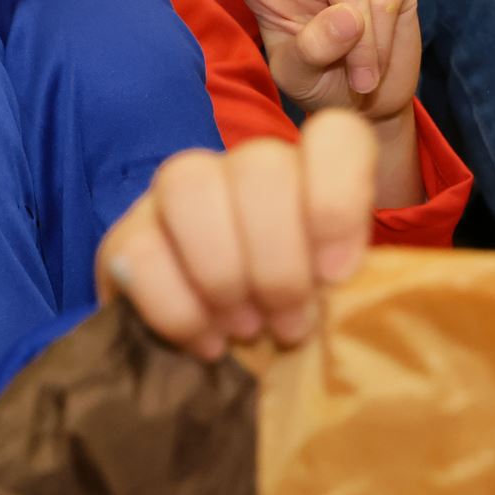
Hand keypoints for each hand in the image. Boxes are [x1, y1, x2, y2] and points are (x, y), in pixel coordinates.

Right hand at [96, 109, 375, 360]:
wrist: (216, 358)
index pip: (335, 136)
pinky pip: (139, 248)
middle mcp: (239, 170)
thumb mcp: (337, 308)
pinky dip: (177, 306)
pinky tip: (204, 343)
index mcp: (309, 179)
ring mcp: (174, 195)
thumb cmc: (291, 329)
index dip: (338, 198)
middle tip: (289, 326)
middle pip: (260, 165)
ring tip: (244, 332)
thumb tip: (370, 303)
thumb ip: (353, 291)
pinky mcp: (124, 236)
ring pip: (190, 183)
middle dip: (278, 260)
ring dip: (223, 271)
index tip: (337, 273)